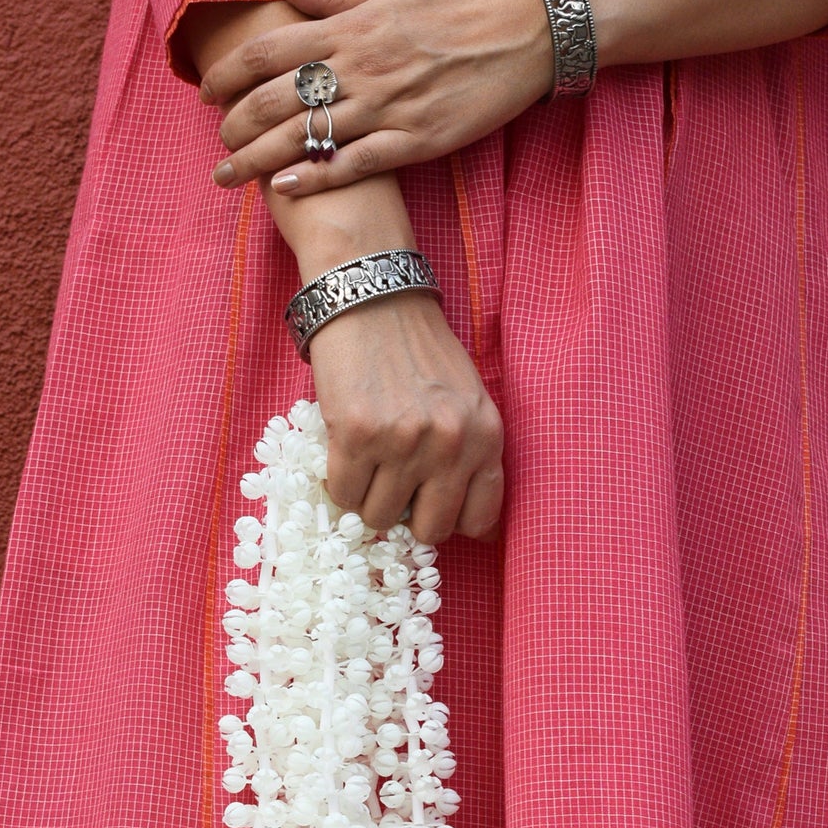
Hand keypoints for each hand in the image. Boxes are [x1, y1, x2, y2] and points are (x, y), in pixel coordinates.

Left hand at [202, 0, 553, 197]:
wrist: (524, 27)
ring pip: (307, 135)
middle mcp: (360, 66)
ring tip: (227, 173)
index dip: (229, 71)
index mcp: (350, 26)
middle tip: (217, 139)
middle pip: (276, 98)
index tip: (206, 87)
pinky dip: (316, 176)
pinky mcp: (417, 139)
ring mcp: (387, 106)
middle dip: (235, 122)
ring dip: (258, 158)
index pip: (269, 49)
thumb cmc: (456, 0)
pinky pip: (355, 163)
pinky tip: (283, 188)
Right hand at [307, 290, 503, 543]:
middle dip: (407, 515)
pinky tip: (346, 449)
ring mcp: (403, 442)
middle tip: (393, 484)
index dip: (450, 519)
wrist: (374, 296)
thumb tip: (474, 530)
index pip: (479, 520)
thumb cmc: (419, 351)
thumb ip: (473, 456)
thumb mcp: (467, 401)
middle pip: (429, 529)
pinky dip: (340, 481)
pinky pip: (344, 494)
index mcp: (487, 436)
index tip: (430, 504)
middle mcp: (451, 444)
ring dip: (368, 496)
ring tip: (369, 458)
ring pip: (379, 516)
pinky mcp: (357, 436)